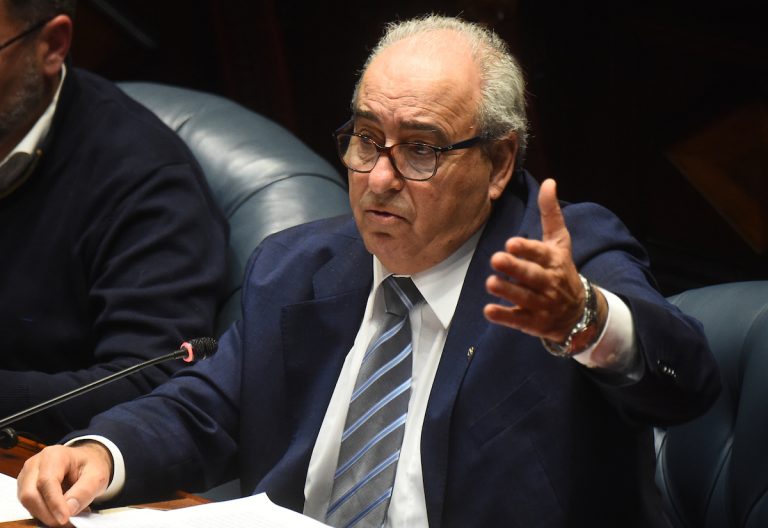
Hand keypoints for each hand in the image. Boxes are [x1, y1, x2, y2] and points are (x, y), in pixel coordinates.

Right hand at [17, 442, 112, 526]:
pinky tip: (59, 514)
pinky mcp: (25, 488)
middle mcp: (35, 464)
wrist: (85, 462)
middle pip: (30, 494)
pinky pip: (29, 505)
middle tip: (66, 523)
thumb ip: (85, 491)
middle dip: (47, 513)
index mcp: (54, 455)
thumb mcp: (97, 476)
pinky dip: (43, 514)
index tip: (64, 518)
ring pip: (27, 502)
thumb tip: (69, 510)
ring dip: (45, 515)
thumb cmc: (90, 466)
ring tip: (67, 517)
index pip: (47, 481)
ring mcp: (27, 476)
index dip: (54, 503)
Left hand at [484, 178, 601, 342]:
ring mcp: (543, 304)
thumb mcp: (560, 242)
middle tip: (496, 259)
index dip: (527, 249)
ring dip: (507, 291)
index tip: (511, 242)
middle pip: (532, 275)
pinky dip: (504, 316)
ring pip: (524, 298)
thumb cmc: (561, 270)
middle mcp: (549, 283)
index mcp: (554, 261)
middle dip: (515, 268)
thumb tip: (549, 182)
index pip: (541, 253)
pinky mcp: (534, 322)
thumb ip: (551, 214)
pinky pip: (518, 320)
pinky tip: (489, 310)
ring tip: (491, 283)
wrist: (579, 312)